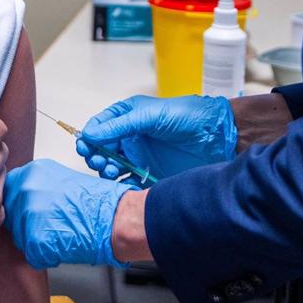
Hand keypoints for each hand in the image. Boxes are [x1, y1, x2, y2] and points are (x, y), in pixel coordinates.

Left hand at [3, 159, 135, 268]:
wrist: (115, 218)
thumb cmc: (97, 202)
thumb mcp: (60, 179)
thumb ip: (36, 186)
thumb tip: (23, 198)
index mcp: (33, 172)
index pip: (8, 191)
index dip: (18, 205)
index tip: (27, 210)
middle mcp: (27, 189)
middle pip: (11, 215)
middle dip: (25, 224)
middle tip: (49, 225)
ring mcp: (29, 214)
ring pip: (19, 236)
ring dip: (35, 241)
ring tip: (58, 234)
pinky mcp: (35, 239)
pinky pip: (32, 254)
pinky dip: (46, 256)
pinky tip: (62, 246)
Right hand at [76, 95, 236, 182]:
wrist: (218, 137)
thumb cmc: (187, 116)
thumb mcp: (150, 115)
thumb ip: (120, 125)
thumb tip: (91, 133)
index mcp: (128, 118)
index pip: (100, 127)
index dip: (89, 137)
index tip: (84, 146)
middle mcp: (131, 137)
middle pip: (102, 149)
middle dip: (95, 155)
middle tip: (97, 161)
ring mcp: (140, 157)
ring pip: (112, 167)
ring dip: (106, 170)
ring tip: (111, 171)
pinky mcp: (150, 175)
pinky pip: (128, 183)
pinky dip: (121, 186)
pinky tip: (123, 185)